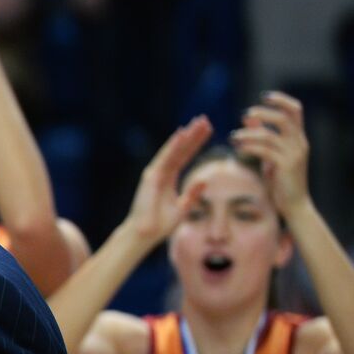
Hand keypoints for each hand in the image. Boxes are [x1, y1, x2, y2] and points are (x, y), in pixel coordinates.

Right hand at [124, 116, 212, 246]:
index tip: (208, 130)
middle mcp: (162, 172)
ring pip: (174, 150)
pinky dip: (173, 146)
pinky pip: (165, 158)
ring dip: (186, 136)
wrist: (145, 234)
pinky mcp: (151, 177)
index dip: (196, 143)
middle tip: (204, 119)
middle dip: (193, 135)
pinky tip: (182, 134)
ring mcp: (155, 173)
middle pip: (181, 149)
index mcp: (169, 178)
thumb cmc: (160, 224)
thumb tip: (205, 181)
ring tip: (197, 122)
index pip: (185, 156)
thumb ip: (193, 194)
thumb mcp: (183, 207)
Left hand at [230, 91, 308, 215]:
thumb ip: (262, 136)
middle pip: (285, 118)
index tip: (265, 97)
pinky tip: (238, 148)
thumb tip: (248, 118)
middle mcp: (299, 143)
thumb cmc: (281, 181)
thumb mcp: (271, 155)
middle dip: (264, 113)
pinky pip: (265, 151)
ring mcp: (294, 154)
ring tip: (233, 137)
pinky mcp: (286, 166)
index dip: (281, 100)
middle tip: (245, 114)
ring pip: (270, 135)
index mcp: (298, 138)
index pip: (296, 110)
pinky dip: (249, 147)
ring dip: (249, 134)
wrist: (294, 205)